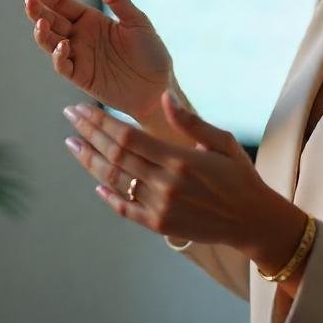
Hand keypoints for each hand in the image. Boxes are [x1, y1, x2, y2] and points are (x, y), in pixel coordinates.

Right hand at [19, 0, 173, 123]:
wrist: (159, 87)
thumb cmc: (150, 52)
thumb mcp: (137, 21)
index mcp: (91, 18)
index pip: (60, 2)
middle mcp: (80, 36)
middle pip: (51, 20)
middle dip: (37, 10)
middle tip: (29, 2)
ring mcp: (79, 56)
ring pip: (51, 42)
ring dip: (42, 33)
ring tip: (40, 22)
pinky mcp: (81, 77)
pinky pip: (64, 66)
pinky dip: (59, 57)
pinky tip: (63, 46)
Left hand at [61, 90, 295, 254]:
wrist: (253, 220)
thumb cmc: (240, 176)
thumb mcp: (222, 141)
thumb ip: (190, 122)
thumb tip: (164, 96)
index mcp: (179, 159)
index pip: (128, 136)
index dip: (100, 121)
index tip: (82, 108)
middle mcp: (165, 183)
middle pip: (116, 154)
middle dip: (89, 133)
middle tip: (69, 117)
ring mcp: (160, 207)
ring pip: (115, 180)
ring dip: (89, 161)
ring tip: (72, 144)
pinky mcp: (160, 225)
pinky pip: (126, 209)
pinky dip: (108, 196)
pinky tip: (95, 182)